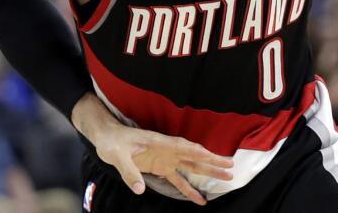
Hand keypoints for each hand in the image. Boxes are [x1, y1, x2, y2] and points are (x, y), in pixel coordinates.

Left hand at [72, 95, 232, 204]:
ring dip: (208, 172)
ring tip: (226, 177)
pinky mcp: (160, 167)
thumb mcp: (116, 156)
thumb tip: (140, 189)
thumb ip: (128, 172)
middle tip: (231, 166)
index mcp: (158, 142)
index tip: (215, 156)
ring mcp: (165, 159)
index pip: (183, 147)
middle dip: (212, 161)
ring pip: (191, 166)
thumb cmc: (112, 142)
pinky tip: (199, 200)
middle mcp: (166, 150)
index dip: (199, 152)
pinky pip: (178, 180)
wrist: (106, 137)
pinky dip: (189, 189)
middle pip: (193, 156)